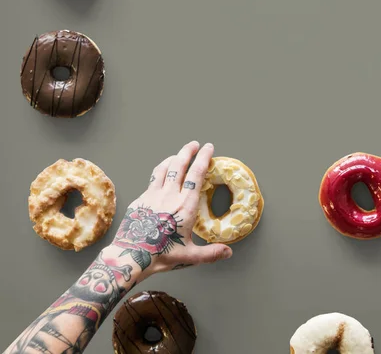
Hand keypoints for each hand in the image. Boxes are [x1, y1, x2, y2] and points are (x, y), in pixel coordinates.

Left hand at [110, 141, 231, 276]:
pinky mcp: (139, 200)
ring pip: (163, 168)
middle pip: (179, 165)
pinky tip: (160, 174)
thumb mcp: (190, 256)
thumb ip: (211, 253)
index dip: (203, 158)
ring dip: (172, 158)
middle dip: (188, 151)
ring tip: (178, 154)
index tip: (208, 148)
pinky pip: (152, 180)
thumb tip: (228, 253)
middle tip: (194, 144)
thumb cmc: (160, 256)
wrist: (130, 257)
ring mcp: (152, 195)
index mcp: (185, 206)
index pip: (197, 174)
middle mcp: (169, 195)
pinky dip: (159, 171)